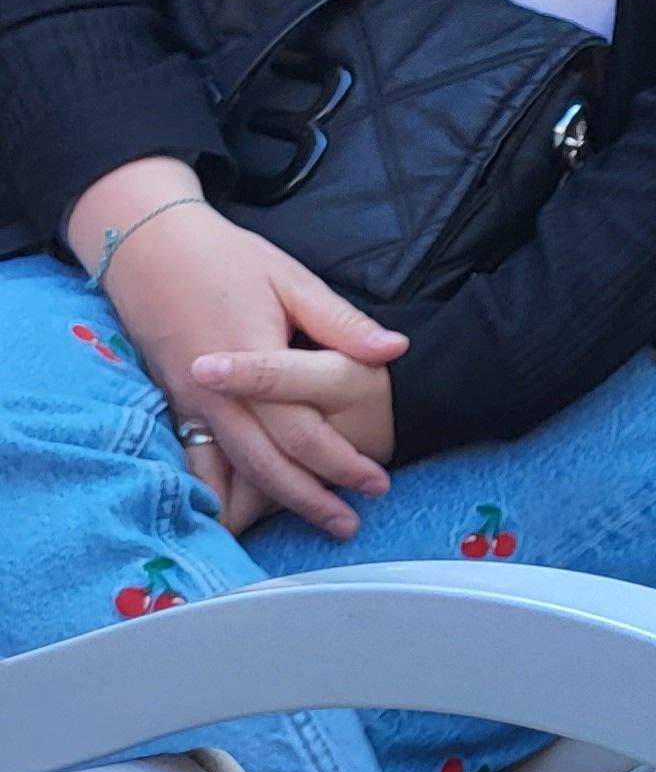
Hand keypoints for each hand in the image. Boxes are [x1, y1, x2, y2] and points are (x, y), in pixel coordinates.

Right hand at [99, 206, 406, 537]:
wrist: (144, 247)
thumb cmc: (225, 257)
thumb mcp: (290, 280)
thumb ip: (341, 323)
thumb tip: (394, 350)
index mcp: (253, 360)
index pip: (301, 430)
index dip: (340, 462)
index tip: (376, 484)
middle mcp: (215, 393)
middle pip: (265, 463)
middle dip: (309, 498)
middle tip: (348, 524)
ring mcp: (187, 402)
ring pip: (227, 469)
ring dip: (266, 502)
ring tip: (301, 524)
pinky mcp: (172, 402)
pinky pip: (194, 457)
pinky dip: (216, 489)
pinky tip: (236, 514)